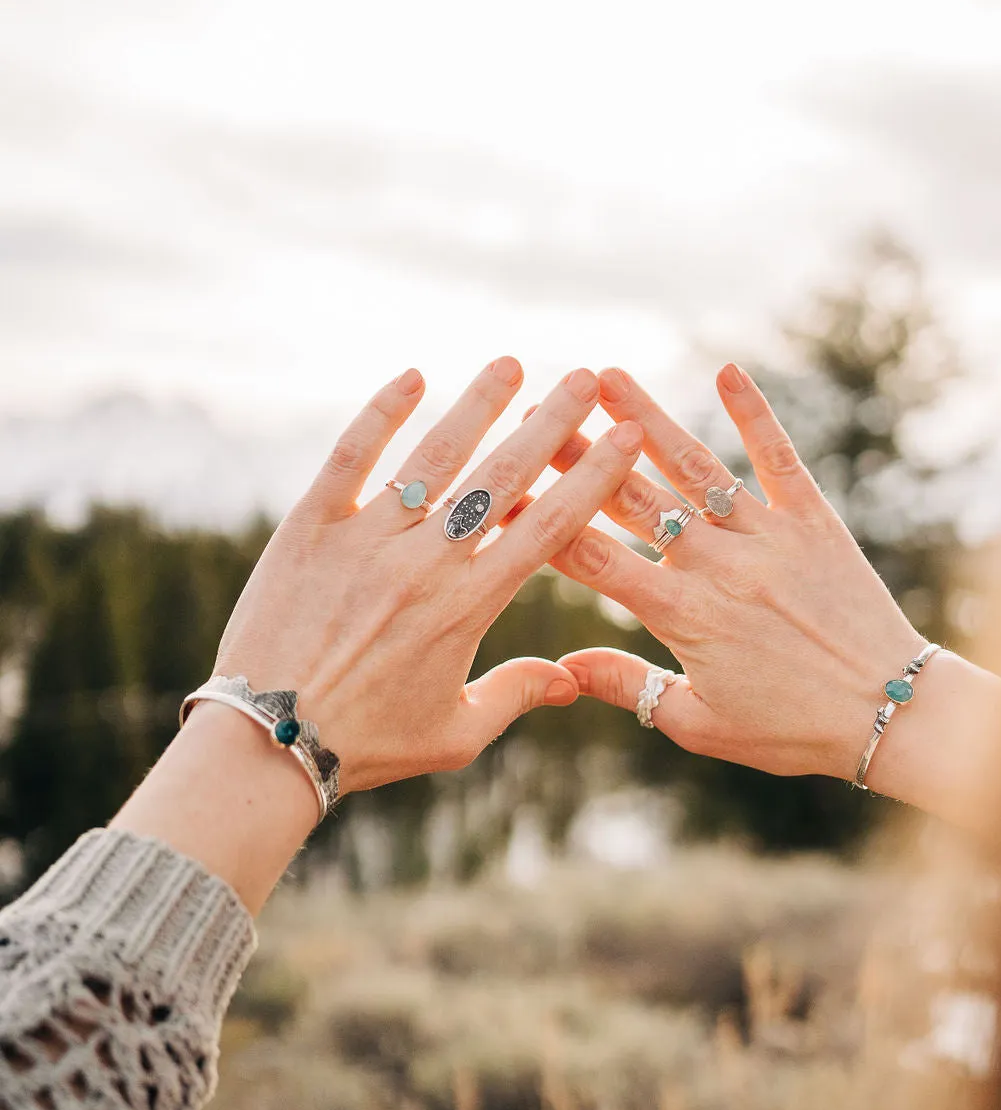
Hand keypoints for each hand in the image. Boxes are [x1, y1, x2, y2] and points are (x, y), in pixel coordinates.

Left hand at [114, 359, 642, 906]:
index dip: (592, 478)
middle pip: (502, 478)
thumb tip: (574, 680)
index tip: (625, 437)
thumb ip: (516, 695)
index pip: (548, 527)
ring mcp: (365, 540)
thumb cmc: (365, 745)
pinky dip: (380, 415)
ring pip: (434, 457)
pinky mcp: (310, 528)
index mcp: (468, 607)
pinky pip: (351, 458)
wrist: (267, 742)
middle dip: (549, 423)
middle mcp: (424, 563)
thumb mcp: (453, 734)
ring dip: (476, 406)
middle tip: (583, 378)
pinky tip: (411, 376)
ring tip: (509, 364)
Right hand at [550, 364, 1000, 818]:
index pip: (595, 559)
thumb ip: (631, 687)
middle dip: (580, 455)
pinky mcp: (813, 521)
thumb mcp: (701, 725)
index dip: (543, 523)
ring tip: (606, 377)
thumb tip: (563, 668)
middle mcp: (719, 565)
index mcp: (684, 615)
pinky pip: (779, 458)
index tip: (501, 492)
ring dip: (648, 418)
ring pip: (695, 468)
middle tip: (537, 414)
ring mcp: (768, 537)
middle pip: (633, 500)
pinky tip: (728, 370)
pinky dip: (755, 414)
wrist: (890, 713)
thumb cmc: (791, 730)